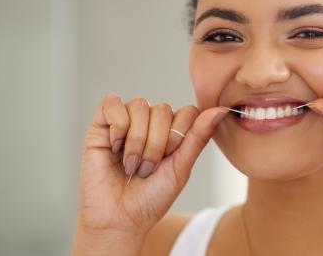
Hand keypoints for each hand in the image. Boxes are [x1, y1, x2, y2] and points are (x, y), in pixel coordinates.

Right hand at [76, 94, 227, 236]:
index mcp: (173, 129)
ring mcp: (126, 121)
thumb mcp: (181, 167)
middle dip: (157, 144)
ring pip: (140, 106)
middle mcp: (151, 121)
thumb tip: (222, 109)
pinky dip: (117, 126)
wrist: (119, 219)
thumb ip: (199, 136)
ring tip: (132, 165)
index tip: (169, 160)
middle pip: (163, 109)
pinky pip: (112, 103)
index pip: (188, 111)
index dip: (180, 136)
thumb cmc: (152, 197)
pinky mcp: (101, 124)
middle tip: (147, 169)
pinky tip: (115, 148)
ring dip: (137, 141)